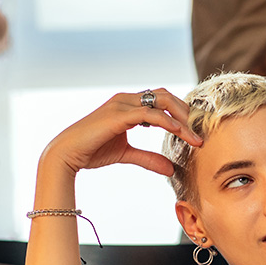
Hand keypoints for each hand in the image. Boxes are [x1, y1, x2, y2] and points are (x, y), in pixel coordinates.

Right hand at [39, 89, 202, 178]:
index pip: (161, 100)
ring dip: (181, 117)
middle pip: (165, 95)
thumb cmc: (92, 151)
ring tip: (194, 136)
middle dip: (185, 112)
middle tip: (199, 132)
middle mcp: (125, 99)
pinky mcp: (118, 115)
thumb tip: (171, 169)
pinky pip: (149, 113)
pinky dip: (167, 122)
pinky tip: (179, 134)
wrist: (66, 155)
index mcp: (127, 105)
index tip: (194, 131)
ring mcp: (121, 104)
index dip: (179, 112)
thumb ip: (148, 158)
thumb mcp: (126, 154)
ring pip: (160, 101)